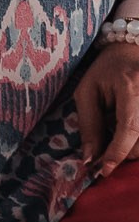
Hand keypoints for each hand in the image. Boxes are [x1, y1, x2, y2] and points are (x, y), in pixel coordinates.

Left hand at [77, 41, 138, 173]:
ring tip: (118, 140)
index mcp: (132, 86)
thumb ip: (88, 125)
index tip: (105, 170)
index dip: (118, 152)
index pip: (130, 127)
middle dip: (123, 154)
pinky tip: (130, 135)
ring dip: (133, 149)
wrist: (131, 51)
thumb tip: (90, 159)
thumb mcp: (87, 93)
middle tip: (105, 155)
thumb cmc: (105, 71)